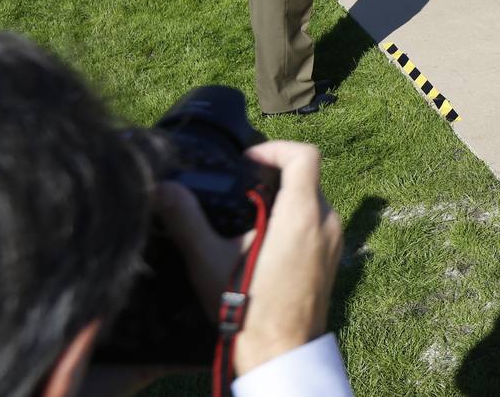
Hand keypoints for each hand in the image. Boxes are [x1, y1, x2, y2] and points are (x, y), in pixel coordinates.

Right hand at [158, 141, 342, 376]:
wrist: (280, 352)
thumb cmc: (248, 308)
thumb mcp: (210, 260)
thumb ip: (187, 220)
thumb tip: (164, 189)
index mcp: (303, 215)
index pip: (304, 155)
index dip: (275, 148)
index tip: (247, 161)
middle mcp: (327, 221)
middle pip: (306, 176)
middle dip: (273, 174)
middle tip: (240, 187)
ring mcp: (335, 240)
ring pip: (312, 199)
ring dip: (283, 197)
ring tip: (247, 215)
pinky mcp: (333, 257)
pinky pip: (317, 222)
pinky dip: (294, 217)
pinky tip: (263, 240)